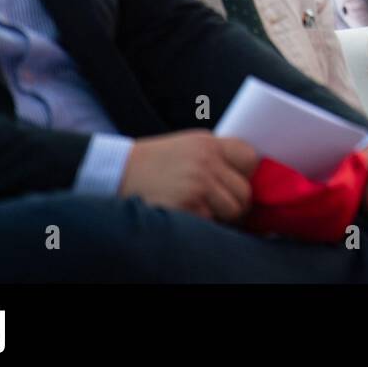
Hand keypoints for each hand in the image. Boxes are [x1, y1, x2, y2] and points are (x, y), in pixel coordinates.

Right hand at [119, 130, 257, 222]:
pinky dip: (202, 223)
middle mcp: (206, 161)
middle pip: (245, 191)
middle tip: (221, 207)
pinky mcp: (188, 206)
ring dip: (222, 216)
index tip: (239, 183)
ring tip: (202, 211)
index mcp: (209, 143)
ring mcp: (198, 184)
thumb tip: (247, 178)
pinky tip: (185, 214)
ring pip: (233, 209)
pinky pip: (211, 222)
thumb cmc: (154, 163)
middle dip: (236, 203)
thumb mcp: (187, 147)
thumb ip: (215, 157)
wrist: (116, 172)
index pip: (251, 158)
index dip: (248, 175)